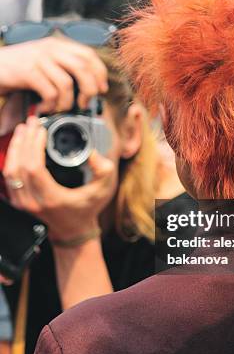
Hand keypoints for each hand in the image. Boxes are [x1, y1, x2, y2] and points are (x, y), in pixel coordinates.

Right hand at [0, 37, 107, 112]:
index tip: (102, 89)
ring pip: (67, 83)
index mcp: (58, 45)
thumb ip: (64, 67)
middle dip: (90, 89)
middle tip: (85, 102)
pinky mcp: (28, 72)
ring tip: (61, 108)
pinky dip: (51, 105)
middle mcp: (50, 49)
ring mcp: (39, 59)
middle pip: (83, 67)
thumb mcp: (46, 61)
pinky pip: (49, 92)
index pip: (89, 55)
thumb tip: (90, 87)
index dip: (100, 73)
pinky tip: (45, 108)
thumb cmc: (20, 67)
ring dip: (68, 102)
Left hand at [3, 117, 116, 242]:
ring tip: (23, 130)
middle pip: (19, 166)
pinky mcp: (18, 200)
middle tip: (32, 123)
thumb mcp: (103, 189)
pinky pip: (9, 176)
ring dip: (15, 147)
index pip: (34, 169)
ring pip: (10, 171)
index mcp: (52, 198)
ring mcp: (23, 202)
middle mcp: (33, 202)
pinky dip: (13, 157)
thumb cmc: (88, 208)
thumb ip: (103, 169)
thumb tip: (92, 152)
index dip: (34, 146)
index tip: (42, 131)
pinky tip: (19, 145)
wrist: (73, 231)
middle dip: (24, 140)